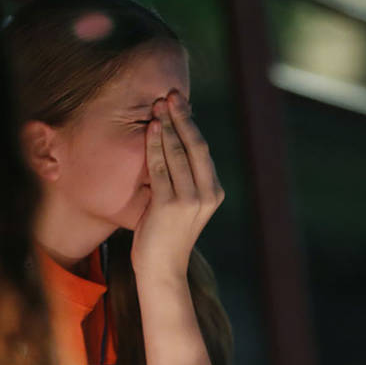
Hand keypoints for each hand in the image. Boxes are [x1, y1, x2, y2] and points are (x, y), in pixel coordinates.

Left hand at [130, 91, 223, 278]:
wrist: (162, 270)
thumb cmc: (166, 236)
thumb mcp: (181, 205)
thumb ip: (182, 179)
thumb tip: (172, 145)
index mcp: (214, 192)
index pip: (202, 150)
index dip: (190, 124)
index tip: (179, 104)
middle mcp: (207, 194)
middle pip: (196, 146)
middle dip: (182, 118)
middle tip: (171, 95)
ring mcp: (190, 200)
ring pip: (178, 153)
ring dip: (167, 126)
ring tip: (158, 105)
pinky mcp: (170, 205)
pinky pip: (161, 168)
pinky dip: (155, 145)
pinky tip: (151, 129)